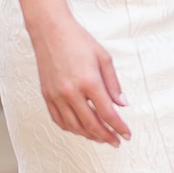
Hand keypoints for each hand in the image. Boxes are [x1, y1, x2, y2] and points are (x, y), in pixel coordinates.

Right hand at [30, 15, 129, 143]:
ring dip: (89, 136)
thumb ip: (113, 84)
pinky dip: (71, 129)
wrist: (50, 31)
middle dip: (106, 136)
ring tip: (101, 138)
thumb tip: (122, 105)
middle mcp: (71, 92)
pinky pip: (59, 120)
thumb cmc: (79, 41)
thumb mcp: (104, 58)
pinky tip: (81, 130)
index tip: (127, 135)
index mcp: (89, 82)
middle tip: (116, 142)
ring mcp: (56, 96)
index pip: (107, 114)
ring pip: (74, 126)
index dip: (119, 127)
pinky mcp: (46, 96)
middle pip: (91, 125)